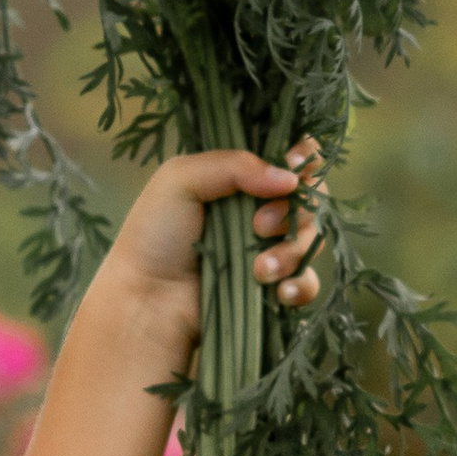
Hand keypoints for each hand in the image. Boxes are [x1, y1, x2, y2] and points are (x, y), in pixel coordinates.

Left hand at [86, 145, 323, 373]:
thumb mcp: (180, 179)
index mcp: (239, 178)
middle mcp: (259, 210)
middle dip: (292, 211)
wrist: (146, 299)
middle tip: (258, 226)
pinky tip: (278, 292)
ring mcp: (268, 249)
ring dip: (291, 252)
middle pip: (307, 199)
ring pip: (310, 240)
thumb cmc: (154, 235)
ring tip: (258, 269)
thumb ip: (234, 165)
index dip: (301, 159)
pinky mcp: (272, 288)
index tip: (293, 168)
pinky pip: (307, 283)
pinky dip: (299, 286)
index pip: (289, 156)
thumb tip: (290, 179)